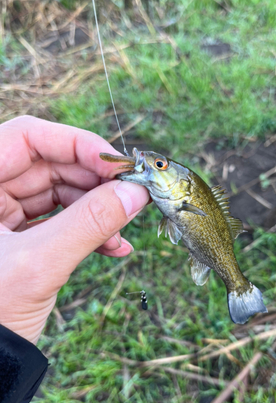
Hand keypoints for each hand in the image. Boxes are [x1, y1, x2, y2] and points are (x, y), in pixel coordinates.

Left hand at [0, 116, 148, 343]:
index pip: (26, 137)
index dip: (75, 144)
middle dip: (94, 182)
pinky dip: (87, 232)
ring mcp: (1, 217)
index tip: (117, 165)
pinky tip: (114, 248)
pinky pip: (58, 223)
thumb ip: (88, 224)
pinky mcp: (18, 239)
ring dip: (96, 211)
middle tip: (131, 197)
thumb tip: (135, 193)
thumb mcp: (38, 265)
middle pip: (49, 165)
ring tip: (122, 232)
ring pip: (59, 194)